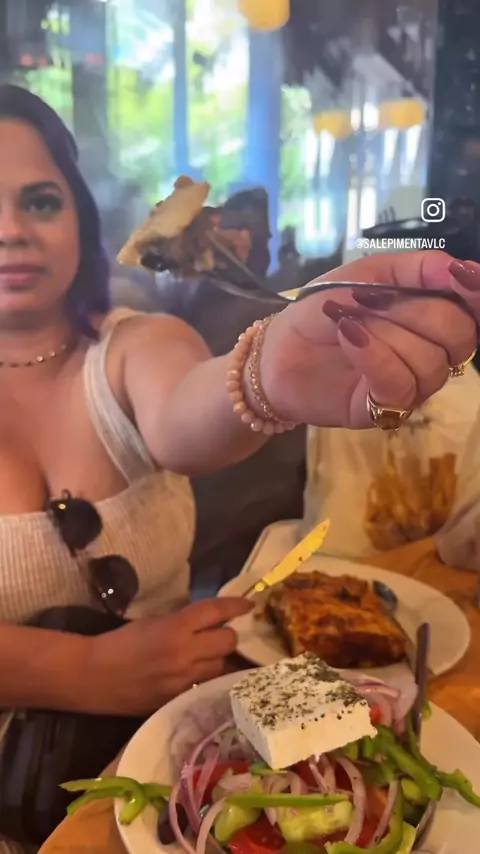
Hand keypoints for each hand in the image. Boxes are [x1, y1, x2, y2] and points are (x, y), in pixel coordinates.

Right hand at [85, 597, 251, 715]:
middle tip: (218, 633)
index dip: (235, 606)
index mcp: (176, 628)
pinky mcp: (179, 699)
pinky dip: (204, 677)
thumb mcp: (153, 622)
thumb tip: (208, 622)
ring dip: (217, 657)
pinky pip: (204, 685)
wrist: (94, 677)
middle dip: (227, 635)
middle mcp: (185, 654)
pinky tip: (195, 674)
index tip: (248, 604)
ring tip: (205, 654)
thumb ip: (182, 622)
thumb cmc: (119, 642)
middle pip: (227, 641)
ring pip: (220, 666)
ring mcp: (184, 681)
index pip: (216, 613)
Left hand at [261, 251, 479, 427]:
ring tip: (348, 322)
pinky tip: (349, 337)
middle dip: (417, 311)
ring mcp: (411, 383)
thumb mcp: (363, 274)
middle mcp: (431, 351)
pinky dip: (375, 356)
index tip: (461, 278)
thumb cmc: (321, 311)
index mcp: (431, 313)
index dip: (475, 292)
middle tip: (371, 301)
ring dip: (387, 334)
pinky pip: (400, 384)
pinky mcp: (385, 408)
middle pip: (459, 335)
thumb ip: (414, 269)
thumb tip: (458, 268)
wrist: (275, 352)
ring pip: (431, 362)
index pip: (472, 308)